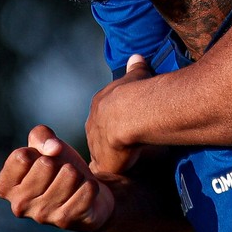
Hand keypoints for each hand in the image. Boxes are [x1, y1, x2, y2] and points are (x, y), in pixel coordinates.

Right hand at [0, 125, 114, 231]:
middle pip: (47, 164)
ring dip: (77, 173)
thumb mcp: (45, 145)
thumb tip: (53, 148)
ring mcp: (42, 215)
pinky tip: (85, 191)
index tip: (44, 159)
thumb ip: (41, 136)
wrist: (86, 192)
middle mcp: (19, 205)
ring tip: (73, 182)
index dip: (40, 150)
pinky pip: (87, 189)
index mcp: (6, 187)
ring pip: (70, 174)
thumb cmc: (59, 167)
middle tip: (61, 173)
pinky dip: (90, 185)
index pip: (22, 156)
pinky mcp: (66, 221)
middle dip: (60, 162)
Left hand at [86, 54, 152, 176]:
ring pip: (100, 151)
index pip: (103, 114)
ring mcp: (97, 144)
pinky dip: (108, 172)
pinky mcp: (104, 162)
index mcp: (101, 103)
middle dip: (107, 139)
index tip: (120, 123)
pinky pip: (103, 169)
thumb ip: (136, 68)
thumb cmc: (136, 92)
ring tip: (120, 160)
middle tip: (120, 144)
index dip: (112, 119)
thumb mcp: (136, 76)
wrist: (129, 113)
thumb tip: (136, 56)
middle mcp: (94, 123)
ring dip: (108, 155)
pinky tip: (114, 175)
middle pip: (99, 133)